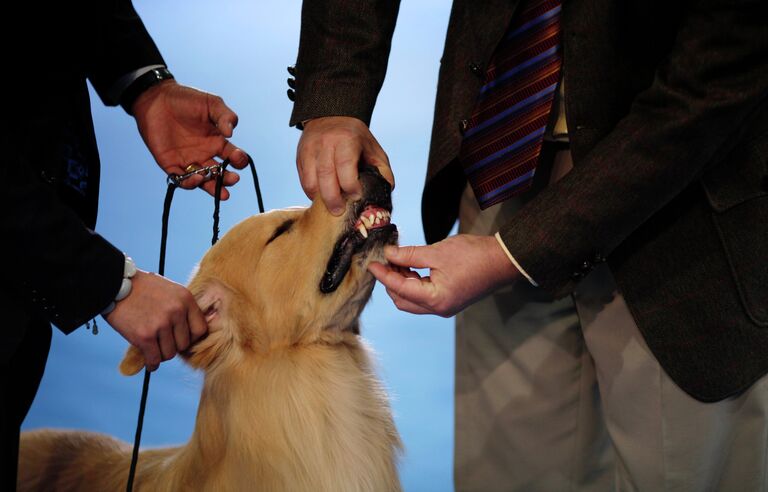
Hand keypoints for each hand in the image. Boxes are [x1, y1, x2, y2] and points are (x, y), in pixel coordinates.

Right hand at [103, 270, 206, 370]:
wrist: (114, 285)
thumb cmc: (142, 288)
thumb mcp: (170, 290)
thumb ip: (182, 307)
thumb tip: (192, 330)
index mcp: (186, 299)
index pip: (201, 330)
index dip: (191, 338)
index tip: (181, 339)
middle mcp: (176, 311)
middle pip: (184, 344)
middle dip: (174, 346)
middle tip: (164, 344)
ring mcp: (161, 324)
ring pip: (170, 353)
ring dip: (161, 354)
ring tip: (154, 350)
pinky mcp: (145, 336)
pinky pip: (154, 358)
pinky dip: (152, 363)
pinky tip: (149, 362)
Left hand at [132, 80, 248, 199]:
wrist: (156, 99)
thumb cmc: (186, 99)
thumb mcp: (212, 104)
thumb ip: (225, 116)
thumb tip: (230, 133)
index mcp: (217, 141)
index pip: (233, 157)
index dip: (239, 160)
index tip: (238, 158)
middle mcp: (205, 154)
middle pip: (220, 173)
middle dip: (229, 179)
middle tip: (233, 179)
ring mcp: (188, 161)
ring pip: (204, 181)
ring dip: (213, 187)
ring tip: (222, 192)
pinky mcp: (171, 164)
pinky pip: (182, 180)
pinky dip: (191, 183)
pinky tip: (198, 178)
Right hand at [297, 116, 393, 214]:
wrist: (331, 117)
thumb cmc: (356, 139)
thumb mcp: (373, 149)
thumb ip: (382, 170)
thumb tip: (387, 190)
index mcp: (346, 139)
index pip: (345, 165)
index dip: (350, 185)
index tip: (356, 196)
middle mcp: (325, 143)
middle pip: (325, 176)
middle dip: (332, 198)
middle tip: (338, 212)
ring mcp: (310, 150)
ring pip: (310, 180)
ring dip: (319, 198)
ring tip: (330, 207)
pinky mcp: (300, 157)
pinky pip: (303, 180)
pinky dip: (311, 192)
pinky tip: (321, 197)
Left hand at [367, 234, 519, 316]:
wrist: (503, 260)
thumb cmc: (474, 255)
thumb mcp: (437, 252)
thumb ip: (409, 256)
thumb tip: (388, 254)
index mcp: (435, 299)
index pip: (399, 289)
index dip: (383, 275)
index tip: (371, 263)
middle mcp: (438, 309)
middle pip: (402, 300)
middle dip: (390, 281)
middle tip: (384, 260)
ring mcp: (444, 306)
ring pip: (412, 300)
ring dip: (401, 282)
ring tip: (397, 260)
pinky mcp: (449, 300)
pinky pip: (423, 296)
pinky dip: (413, 283)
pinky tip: (410, 266)